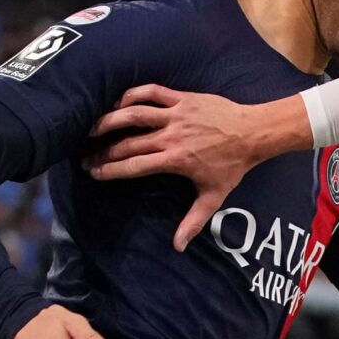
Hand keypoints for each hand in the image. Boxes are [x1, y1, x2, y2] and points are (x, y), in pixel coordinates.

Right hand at [86, 86, 308, 251]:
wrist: (253, 132)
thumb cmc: (232, 166)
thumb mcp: (214, 197)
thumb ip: (193, 222)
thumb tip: (178, 246)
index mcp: (175, 160)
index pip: (134, 165)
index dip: (111, 169)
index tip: (94, 173)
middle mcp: (171, 136)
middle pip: (128, 142)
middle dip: (103, 150)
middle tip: (86, 155)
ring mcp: (176, 114)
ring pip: (134, 113)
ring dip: (110, 119)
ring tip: (92, 127)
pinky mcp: (182, 98)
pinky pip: (152, 92)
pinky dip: (133, 94)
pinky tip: (119, 102)